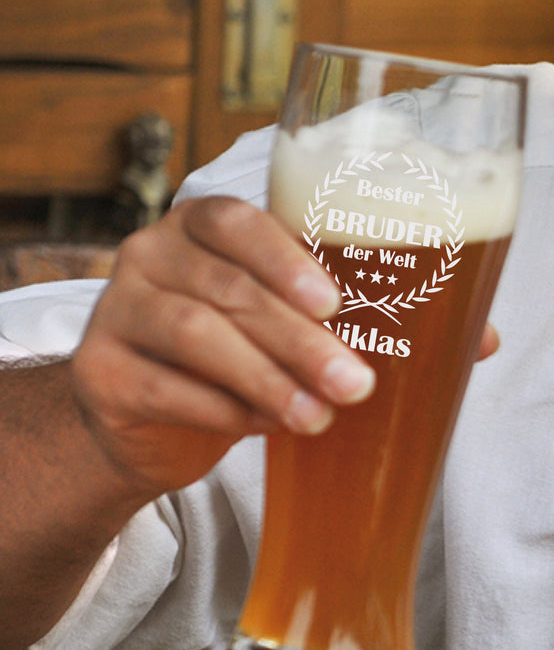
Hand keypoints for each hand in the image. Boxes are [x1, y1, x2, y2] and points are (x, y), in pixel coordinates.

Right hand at [72, 196, 376, 492]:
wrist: (149, 419)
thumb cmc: (222, 359)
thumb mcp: (258, 323)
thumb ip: (295, 318)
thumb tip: (360, 352)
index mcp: (192, 228)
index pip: (236, 224)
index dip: (285, 261)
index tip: (333, 306)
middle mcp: (146, 255)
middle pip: (227, 288)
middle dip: (298, 340)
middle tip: (352, 383)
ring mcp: (115, 310)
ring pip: (196, 334)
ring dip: (267, 379)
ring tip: (317, 416)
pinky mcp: (97, 370)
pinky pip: (168, 389)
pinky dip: (227, 411)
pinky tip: (268, 425)